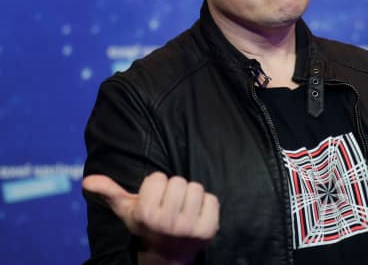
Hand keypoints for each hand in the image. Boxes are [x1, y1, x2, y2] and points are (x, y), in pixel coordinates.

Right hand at [83, 172, 218, 264]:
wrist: (168, 254)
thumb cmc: (148, 225)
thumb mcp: (128, 211)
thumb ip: (110, 193)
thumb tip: (88, 180)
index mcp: (146, 215)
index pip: (158, 178)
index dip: (156, 186)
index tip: (154, 200)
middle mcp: (167, 223)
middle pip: (178, 181)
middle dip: (174, 189)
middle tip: (170, 204)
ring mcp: (189, 228)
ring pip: (196, 188)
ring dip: (191, 195)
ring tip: (182, 209)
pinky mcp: (208, 230)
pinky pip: (212, 199)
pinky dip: (207, 204)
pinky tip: (196, 215)